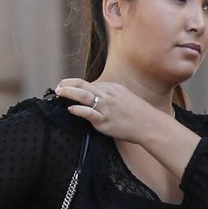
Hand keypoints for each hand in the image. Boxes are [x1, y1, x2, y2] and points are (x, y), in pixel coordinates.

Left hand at [54, 78, 169, 144]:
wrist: (149, 125)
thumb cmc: (137, 114)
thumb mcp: (124, 97)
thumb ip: (109, 95)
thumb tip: (94, 96)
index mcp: (112, 88)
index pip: (89, 84)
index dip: (75, 85)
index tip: (66, 87)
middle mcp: (108, 95)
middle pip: (83, 85)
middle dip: (68, 84)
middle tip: (57, 87)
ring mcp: (106, 108)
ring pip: (83, 95)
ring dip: (69, 92)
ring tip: (58, 92)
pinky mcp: (106, 121)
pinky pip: (90, 114)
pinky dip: (79, 110)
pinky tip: (71, 109)